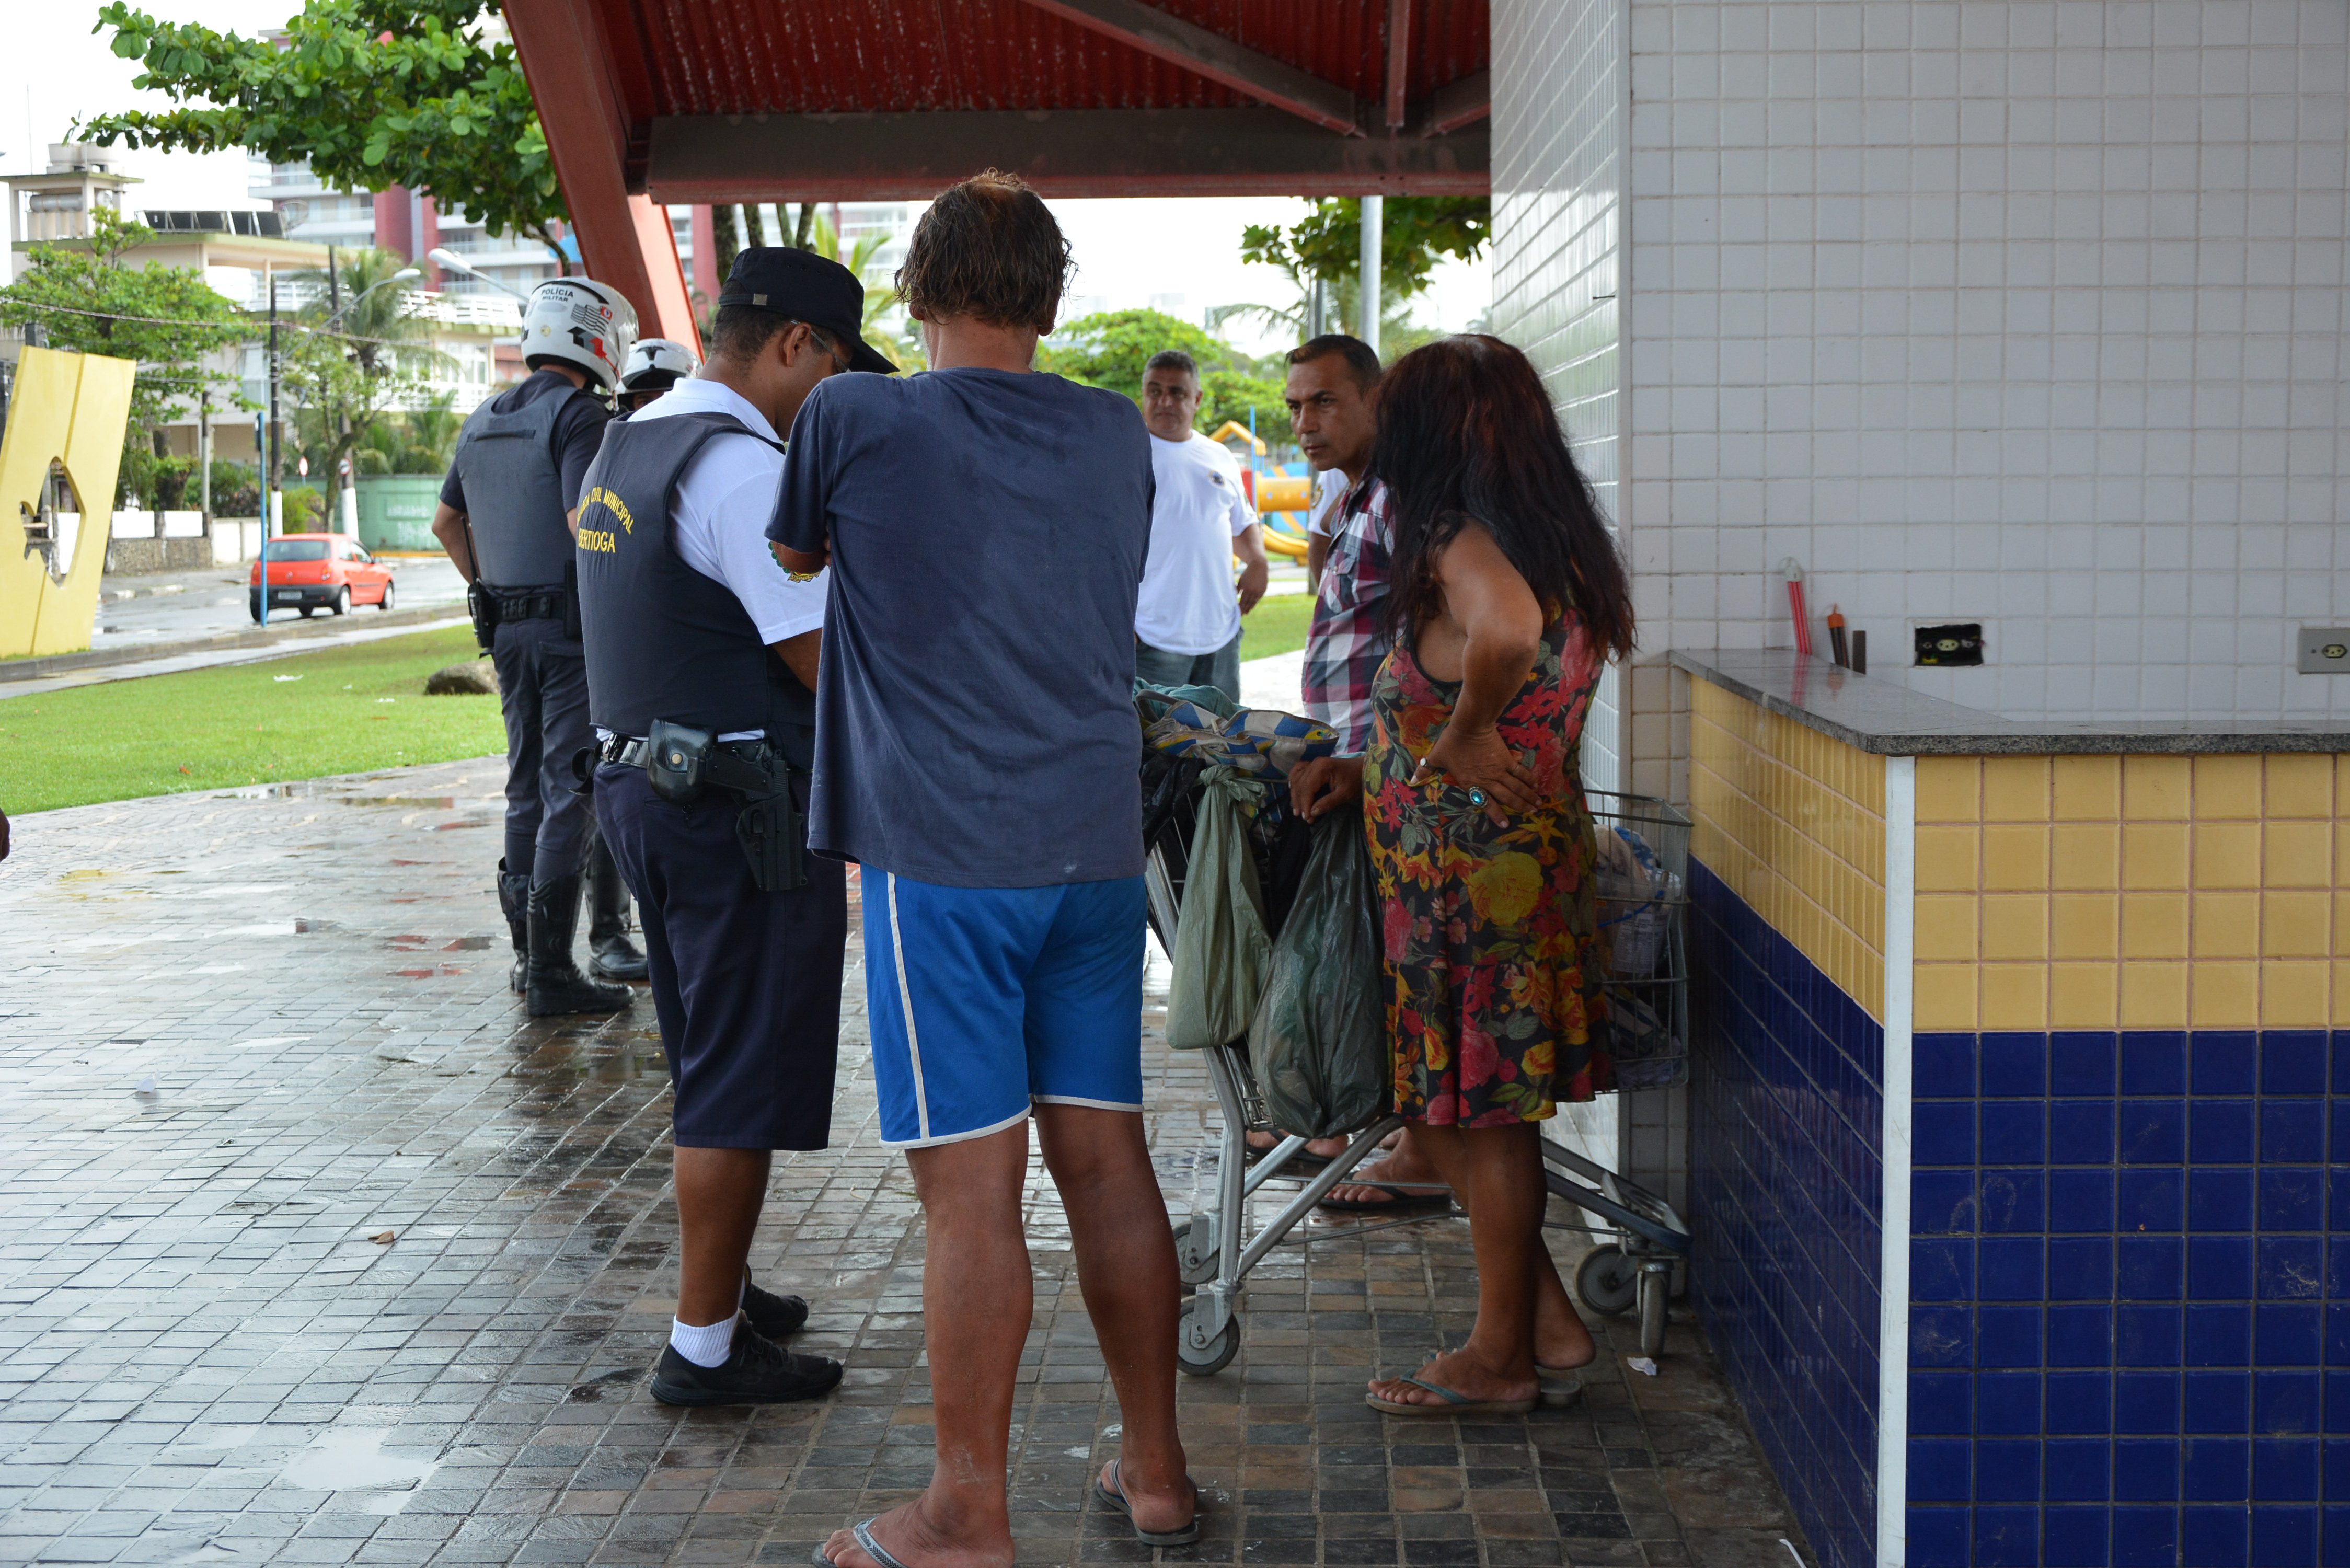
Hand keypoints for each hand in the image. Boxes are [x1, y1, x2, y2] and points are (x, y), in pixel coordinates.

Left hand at [1235, 559, 1267, 614]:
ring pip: (1254, 602)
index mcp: (1247, 589)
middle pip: (1248, 603)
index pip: (1243, 601)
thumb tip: (1235, 595)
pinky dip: (1255, 602)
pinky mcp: (1263, 590)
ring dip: (1250, 607)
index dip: (1240, 608)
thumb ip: (1238, 588)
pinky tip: (1252, 606)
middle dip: (1245, 609)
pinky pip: (1258, 598)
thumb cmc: (1248, 573)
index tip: (1237, 612)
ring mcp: (1259, 591)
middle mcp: (1254, 591)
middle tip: (1242, 615)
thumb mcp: (1241, 580)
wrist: (1259, 566)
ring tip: (1247, 612)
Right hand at [1289, 756, 1364, 821]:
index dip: (1305, 804)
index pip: (1307, 788)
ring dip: (1296, 795)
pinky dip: (1294, 780)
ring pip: (1297, 779)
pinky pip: (1298, 771)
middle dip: (1300, 802)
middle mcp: (1314, 763)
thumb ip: (1328, 803)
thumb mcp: (1345, 794)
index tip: (1307, 818)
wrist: (1363, 768)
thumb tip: (1312, 813)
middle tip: (1304, 818)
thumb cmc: (1356, 780)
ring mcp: (1313, 762)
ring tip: (1297, 810)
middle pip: (1300, 784)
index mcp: (1322, 768)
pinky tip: (1293, 789)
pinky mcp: (1314, 764)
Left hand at [1408, 723, 1539, 824]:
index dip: (1496, 815)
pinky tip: (1536, 785)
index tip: (1505, 824)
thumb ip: (1425, 770)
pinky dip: (1528, 778)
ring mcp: (1499, 770)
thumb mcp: (1436, 757)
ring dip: (1527, 796)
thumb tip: (1411, 781)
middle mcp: (1487, 780)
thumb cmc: (1452, 742)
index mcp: (1470, 783)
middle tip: (1531, 813)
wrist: (1469, 726)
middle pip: (1506, 797)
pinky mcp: (1506, 759)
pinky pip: (1519, 771)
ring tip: (1537, 804)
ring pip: (1516, 787)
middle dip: (1520, 806)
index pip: (1485, 803)